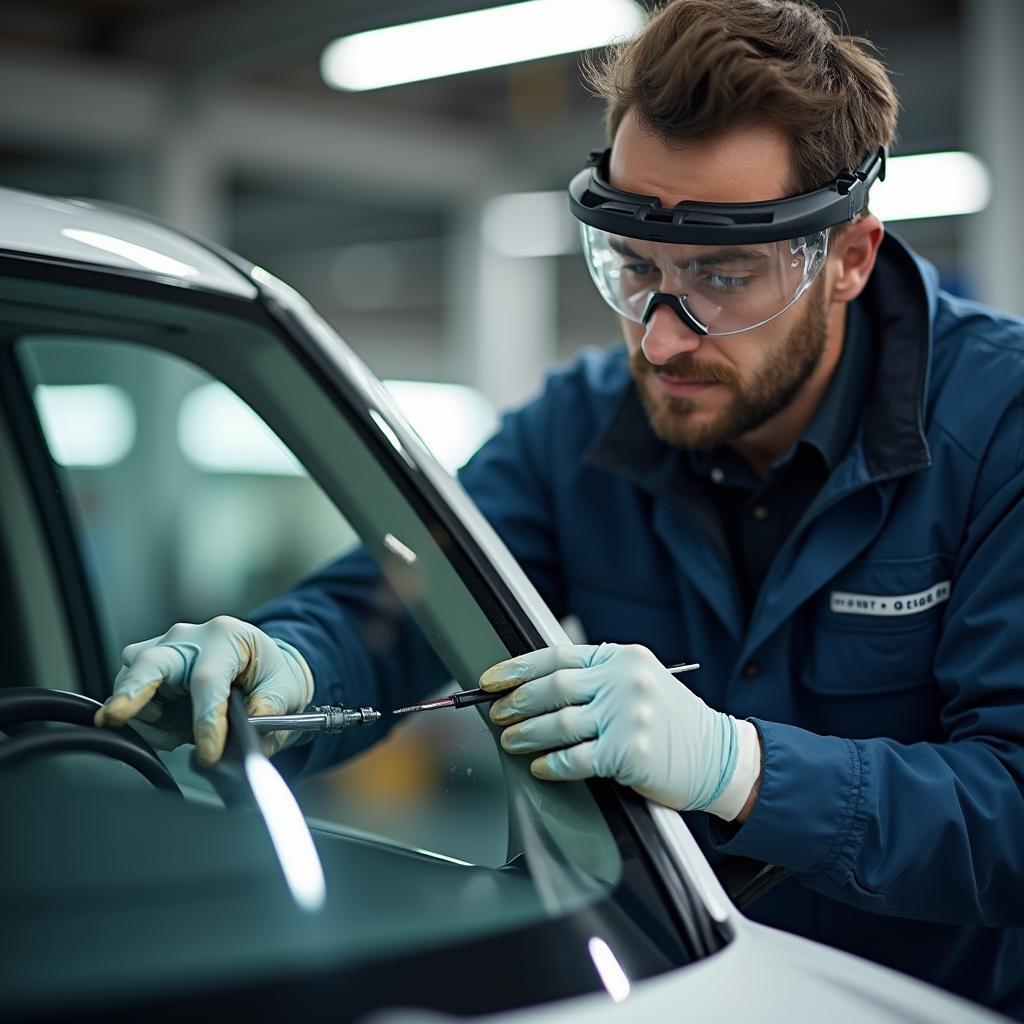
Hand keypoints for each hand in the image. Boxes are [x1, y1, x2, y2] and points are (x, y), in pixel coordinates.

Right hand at [94, 616, 313, 762]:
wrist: (261, 666)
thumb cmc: (271, 675)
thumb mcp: (284, 692)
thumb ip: (267, 715)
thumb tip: (245, 740)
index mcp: (228, 637)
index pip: (207, 680)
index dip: (206, 721)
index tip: (209, 754)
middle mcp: (191, 637)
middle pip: (151, 662)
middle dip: (131, 692)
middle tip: (116, 718)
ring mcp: (166, 649)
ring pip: (133, 677)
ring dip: (143, 715)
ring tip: (177, 734)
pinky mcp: (149, 664)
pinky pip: (131, 690)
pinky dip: (142, 716)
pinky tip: (169, 725)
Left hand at [481, 643, 737, 811]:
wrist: (719, 756)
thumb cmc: (672, 722)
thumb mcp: (639, 682)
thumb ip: (596, 678)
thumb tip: (534, 686)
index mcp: (622, 657)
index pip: (557, 655)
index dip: (517, 668)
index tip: (491, 680)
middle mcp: (625, 680)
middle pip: (553, 686)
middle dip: (516, 702)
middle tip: (497, 713)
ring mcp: (629, 716)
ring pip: (559, 722)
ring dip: (527, 733)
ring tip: (512, 740)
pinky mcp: (631, 752)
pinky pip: (576, 759)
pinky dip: (552, 764)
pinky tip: (541, 767)